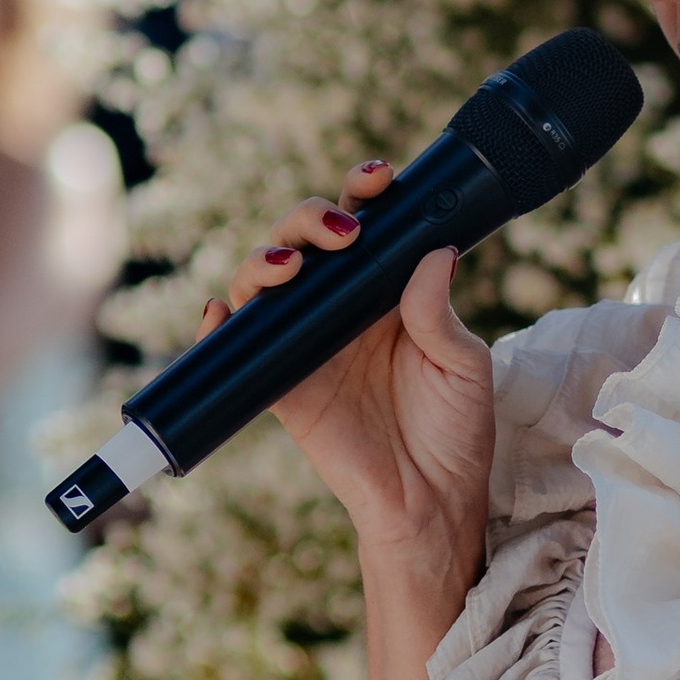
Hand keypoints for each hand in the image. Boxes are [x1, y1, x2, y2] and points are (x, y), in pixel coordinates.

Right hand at [206, 157, 494, 590]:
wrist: (430, 501)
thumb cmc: (455, 431)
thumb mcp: (463, 366)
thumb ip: (439, 313)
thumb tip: (433, 251)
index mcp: (387, 291)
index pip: (366, 226)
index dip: (362, 193)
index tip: (378, 178)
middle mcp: (339, 308)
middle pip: (304, 240)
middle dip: (310, 218)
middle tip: (343, 234)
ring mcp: (304, 343)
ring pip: (263, 281)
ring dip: (263, 260)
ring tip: (287, 268)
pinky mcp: (278, 385)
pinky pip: (235, 348)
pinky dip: (216, 325)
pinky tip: (220, 311)